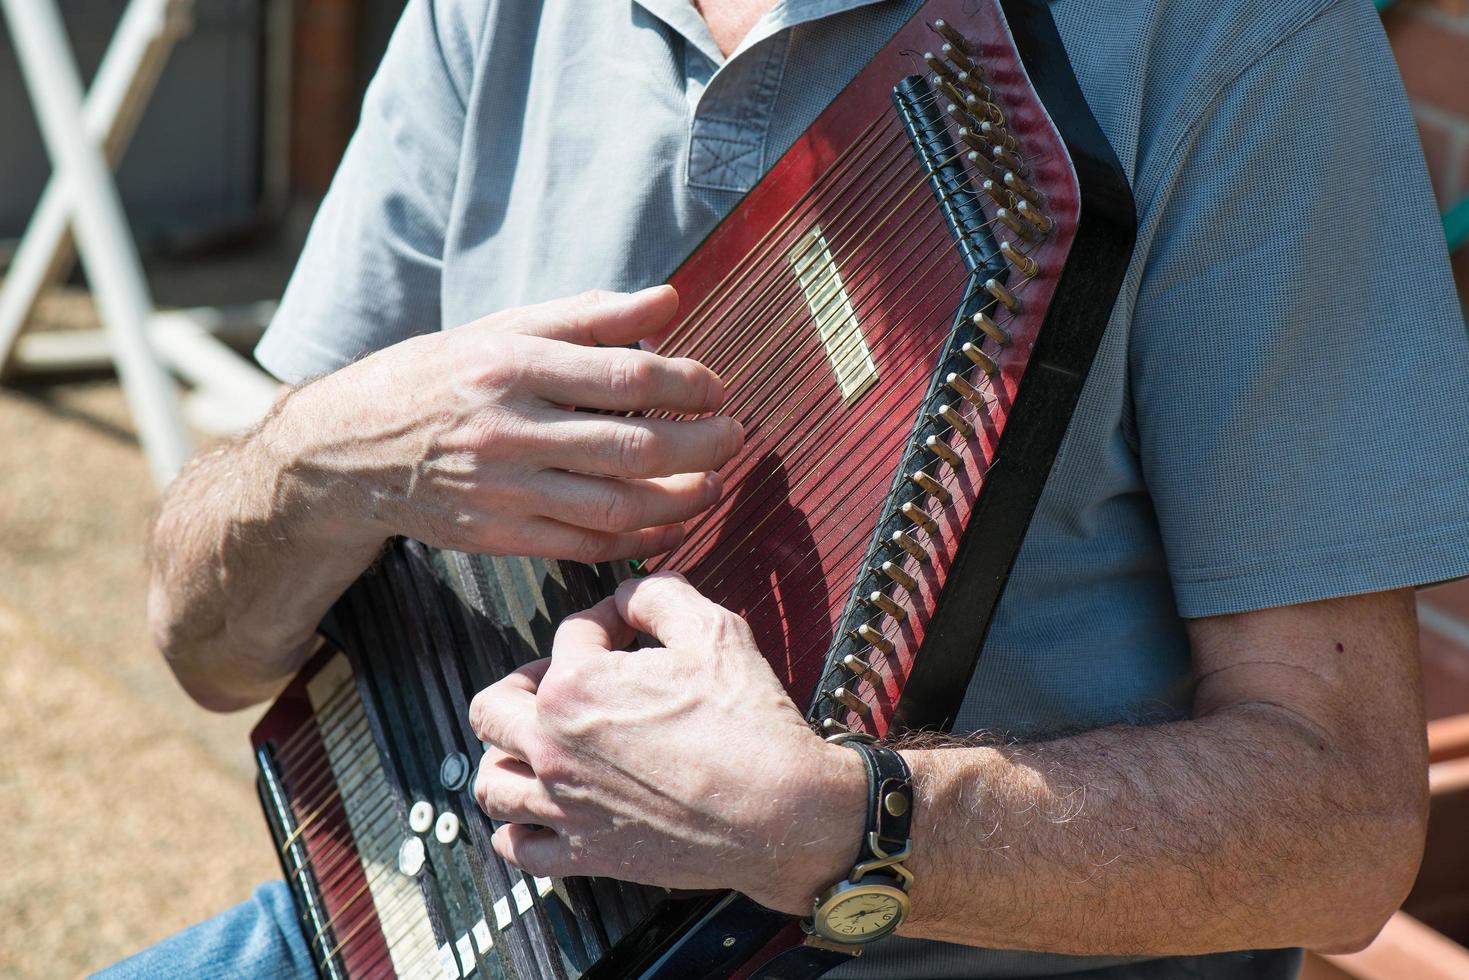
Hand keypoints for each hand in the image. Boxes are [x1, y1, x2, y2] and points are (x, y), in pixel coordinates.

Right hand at [267, 286, 742, 560]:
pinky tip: (670, 524)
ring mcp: (501, 488)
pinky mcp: (496, 535)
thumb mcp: (503, 329)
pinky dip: (638, 540)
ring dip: (680, 498)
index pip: (626, 373)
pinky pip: (585, 545)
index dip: (688, 382)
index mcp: (512, 364)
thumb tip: (670, 300)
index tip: (717, 386)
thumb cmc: (439, 378)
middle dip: (700, 444)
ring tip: (714, 483)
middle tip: (735, 437)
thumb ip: (588, 316)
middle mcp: (508, 428)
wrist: (348, 452)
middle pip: (632, 444)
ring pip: (615, 504)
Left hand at [467, 572, 865, 913]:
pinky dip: (520, 828)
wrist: (782, 811)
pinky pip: (519, 847)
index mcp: (577, 687)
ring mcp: (564, 806)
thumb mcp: (713, 630)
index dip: (604, 621)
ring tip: (536, 743)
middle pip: (494, 707)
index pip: (569, 634)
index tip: (628, 628)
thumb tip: (630, 593)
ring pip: (490, 782)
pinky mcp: (585, 854)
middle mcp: (554, 748)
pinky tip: (545, 808)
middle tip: (560, 680)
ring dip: (506, 754)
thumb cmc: (750, 724)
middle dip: (525, 682)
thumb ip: (659, 595)